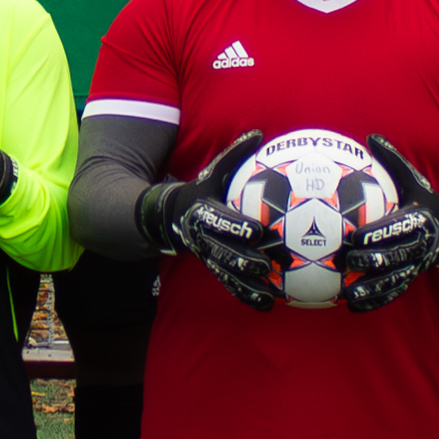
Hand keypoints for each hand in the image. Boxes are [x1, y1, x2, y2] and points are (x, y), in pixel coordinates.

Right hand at [149, 131, 285, 305]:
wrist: (169, 217)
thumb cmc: (199, 191)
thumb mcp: (211, 173)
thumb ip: (233, 155)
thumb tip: (259, 133)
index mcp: (204, 214)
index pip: (222, 221)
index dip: (238, 226)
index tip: (260, 230)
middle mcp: (204, 239)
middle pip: (224, 252)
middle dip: (244, 260)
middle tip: (267, 264)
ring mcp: (208, 257)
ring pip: (227, 274)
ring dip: (247, 286)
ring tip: (269, 297)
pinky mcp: (214, 269)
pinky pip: (230, 285)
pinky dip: (246, 296)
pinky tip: (267, 305)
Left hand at [334, 137, 438, 305]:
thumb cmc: (426, 201)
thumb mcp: (414, 180)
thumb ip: (393, 161)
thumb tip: (370, 137)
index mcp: (420, 220)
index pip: (396, 228)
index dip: (376, 233)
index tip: (353, 235)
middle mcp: (421, 245)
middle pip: (395, 257)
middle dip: (371, 261)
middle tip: (345, 261)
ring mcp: (418, 265)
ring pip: (395, 280)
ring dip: (371, 288)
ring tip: (348, 293)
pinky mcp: (413, 278)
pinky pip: (394, 292)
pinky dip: (376, 301)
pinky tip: (353, 305)